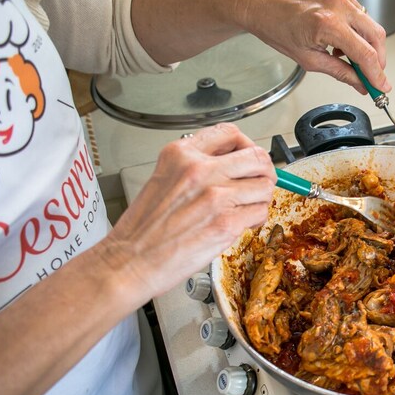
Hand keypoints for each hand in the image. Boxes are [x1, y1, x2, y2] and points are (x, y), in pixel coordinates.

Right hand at [104, 123, 274, 298]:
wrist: (130, 260)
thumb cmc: (144, 228)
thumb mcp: (165, 178)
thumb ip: (197, 166)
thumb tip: (233, 164)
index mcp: (182, 154)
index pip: (230, 133)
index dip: (246, 146)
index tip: (247, 159)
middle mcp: (200, 169)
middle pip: (257, 157)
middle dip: (264, 172)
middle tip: (258, 185)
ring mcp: (215, 195)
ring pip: (264, 186)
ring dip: (261, 199)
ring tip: (246, 209)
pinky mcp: (226, 222)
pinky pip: (260, 212)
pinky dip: (256, 220)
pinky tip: (241, 225)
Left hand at [234, 0, 390, 94]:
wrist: (259, 4)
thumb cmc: (275, 28)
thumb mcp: (309, 60)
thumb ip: (340, 72)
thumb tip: (360, 83)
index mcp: (327, 23)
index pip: (365, 54)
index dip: (377, 74)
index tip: (382, 86)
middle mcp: (336, 2)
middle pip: (376, 35)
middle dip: (378, 59)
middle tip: (372, 74)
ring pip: (368, 21)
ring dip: (364, 42)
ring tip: (345, 53)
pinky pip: (357, 8)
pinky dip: (354, 25)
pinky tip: (339, 34)